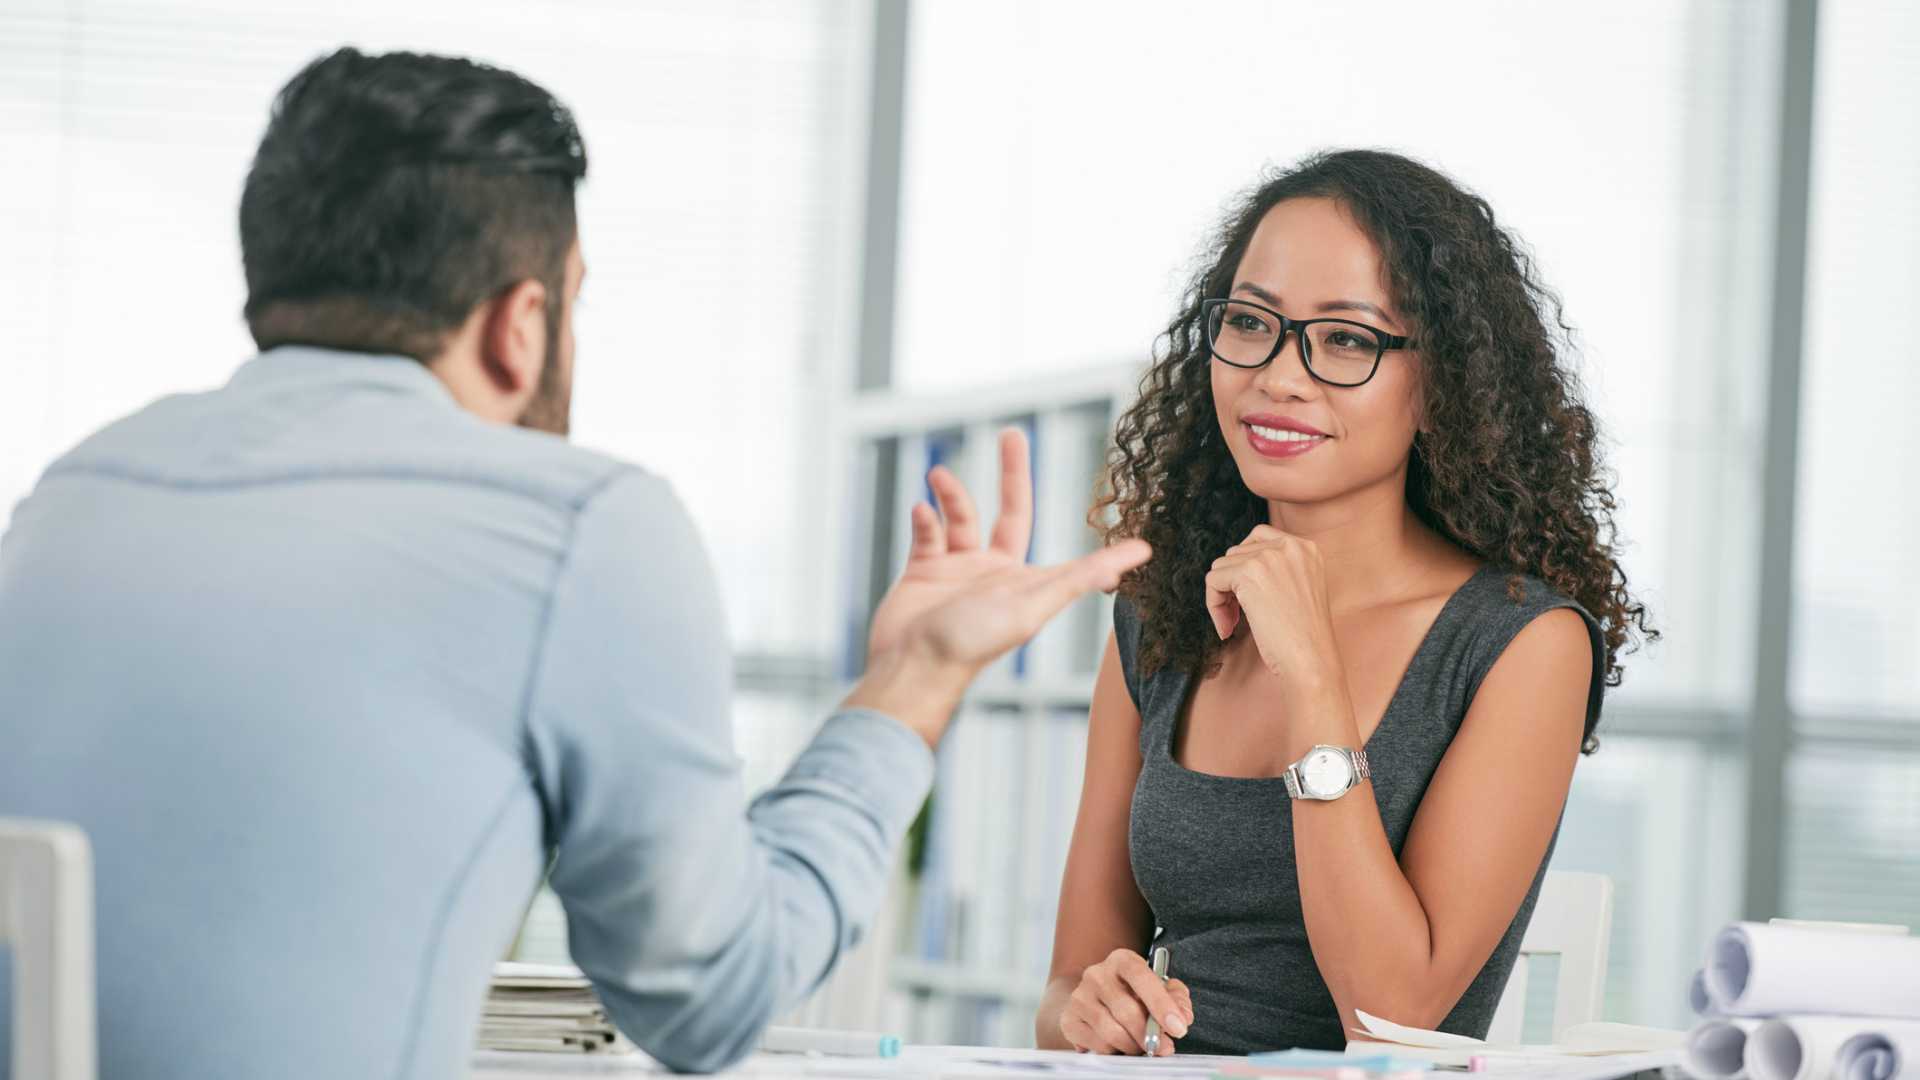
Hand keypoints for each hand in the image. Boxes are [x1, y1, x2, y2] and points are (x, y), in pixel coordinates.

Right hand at [851, 429, 1150, 741]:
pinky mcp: (923, 574)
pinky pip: (927, 535)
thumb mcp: (1033, 606)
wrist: (911, 667)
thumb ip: (1081, 577)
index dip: (1086, 531)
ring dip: (951, 494)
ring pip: (960, 518)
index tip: (1099, 491)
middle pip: (1007, 510)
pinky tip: (921, 511)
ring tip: (939, 475)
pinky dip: (924, 519)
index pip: (1058, 541)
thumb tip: (1139, 554)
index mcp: (1023, 579)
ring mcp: (957, 571)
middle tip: (1012, 434)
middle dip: (1011, 472)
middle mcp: (993, 571)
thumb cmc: (973, 644)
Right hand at [1059, 948, 1193, 1055]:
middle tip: (1163, 1047)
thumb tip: (1183, 1016)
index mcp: (1122, 960)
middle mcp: (1097, 974)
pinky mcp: (1069, 1019)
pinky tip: (1118, 1044)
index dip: (1161, 1004)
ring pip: (1112, 1032)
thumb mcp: (1157, 988)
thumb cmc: (1131, 994)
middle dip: (1150, 1035)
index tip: (1178, 1027)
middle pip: (1127, 1011)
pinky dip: (1114, 1050)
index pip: (1141, 976)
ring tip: (1139, 1045)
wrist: (1092, 1000)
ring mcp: (1080, 997)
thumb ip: (1176, 997)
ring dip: (1133, 1046)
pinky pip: (1098, 1044)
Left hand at [1203, 524, 1340, 684]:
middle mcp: (1291, 546)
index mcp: (1307, 549)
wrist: (1312, 662)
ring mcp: (1270, 557)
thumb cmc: (1304, 639)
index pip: (1259, 537)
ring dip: (1221, 597)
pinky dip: (1213, 605)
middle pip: (1236, 552)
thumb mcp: (1299, 591)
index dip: (1244, 566)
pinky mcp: (1249, 572)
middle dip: (1231, 584)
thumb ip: (1276, 572)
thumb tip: (1232, 566)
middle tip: (1237, 617)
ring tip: (1233, 624)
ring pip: (1221, 566)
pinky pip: (1213, 580)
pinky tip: (1228, 628)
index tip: (1246, 596)